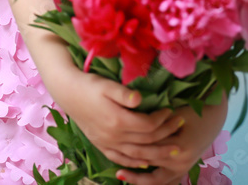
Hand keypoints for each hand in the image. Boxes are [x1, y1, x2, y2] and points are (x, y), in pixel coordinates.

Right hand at [58, 71, 187, 168]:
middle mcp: (113, 136)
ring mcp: (107, 143)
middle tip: (180, 125)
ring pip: (137, 155)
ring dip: (156, 153)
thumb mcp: (106, 85)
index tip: (171, 110)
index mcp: (117, 121)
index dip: (162, 119)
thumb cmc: (89, 85)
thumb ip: (124, 94)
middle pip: (146, 141)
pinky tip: (144, 163)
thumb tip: (141, 99)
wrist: (67, 92)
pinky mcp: (101, 145)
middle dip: (166, 134)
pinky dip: (134, 163)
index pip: (148, 125)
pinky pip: (120, 159)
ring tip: (173, 150)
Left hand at [115, 94, 228, 184]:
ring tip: (121, 175)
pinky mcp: (184, 169)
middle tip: (116, 165)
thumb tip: (134, 128)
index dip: (133, 144)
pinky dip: (151, 182)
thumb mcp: (176, 114)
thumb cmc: (194, 111)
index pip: (151, 148)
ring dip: (139, 179)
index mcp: (181, 147)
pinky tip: (136, 180)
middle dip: (132, 163)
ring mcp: (183, 168)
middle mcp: (182, 162)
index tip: (117, 142)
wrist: (213, 116)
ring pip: (156, 180)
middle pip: (150, 163)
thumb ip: (158, 125)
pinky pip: (166, 182)